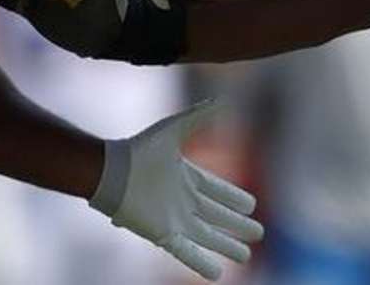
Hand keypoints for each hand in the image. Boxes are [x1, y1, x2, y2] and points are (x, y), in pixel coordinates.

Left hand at [89, 101, 262, 280]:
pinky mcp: (163, 234)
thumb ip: (199, 116)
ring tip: (245, 255)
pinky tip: (218, 273)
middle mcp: (182, 201)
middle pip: (216, 216)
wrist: (112, 172)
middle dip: (236, 225)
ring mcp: (174, 219)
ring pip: (207, 236)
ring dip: (226, 246)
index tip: (252, 204)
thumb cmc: (140, 149)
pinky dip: (202, 262)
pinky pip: (187, 252)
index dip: (234, 198)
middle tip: (258, 232)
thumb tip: (224, 101)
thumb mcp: (174, 129)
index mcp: (186, 177)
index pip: (216, 191)